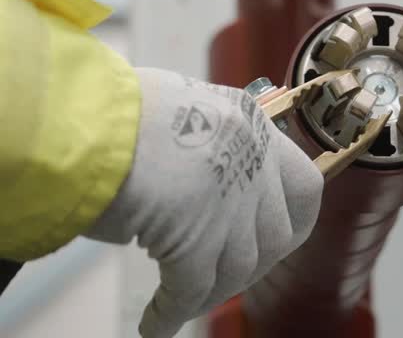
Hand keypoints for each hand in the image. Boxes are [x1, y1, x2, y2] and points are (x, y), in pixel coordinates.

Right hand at [86, 68, 322, 337]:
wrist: (80, 115)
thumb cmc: (110, 108)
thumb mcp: (175, 109)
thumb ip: (198, 147)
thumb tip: (188, 192)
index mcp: (249, 121)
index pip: (302, 182)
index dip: (291, 220)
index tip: (274, 242)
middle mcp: (251, 157)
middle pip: (277, 233)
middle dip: (253, 264)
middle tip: (221, 277)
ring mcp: (230, 198)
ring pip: (240, 266)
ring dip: (211, 293)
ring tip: (180, 305)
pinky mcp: (196, 236)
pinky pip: (191, 289)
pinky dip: (172, 312)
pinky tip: (155, 324)